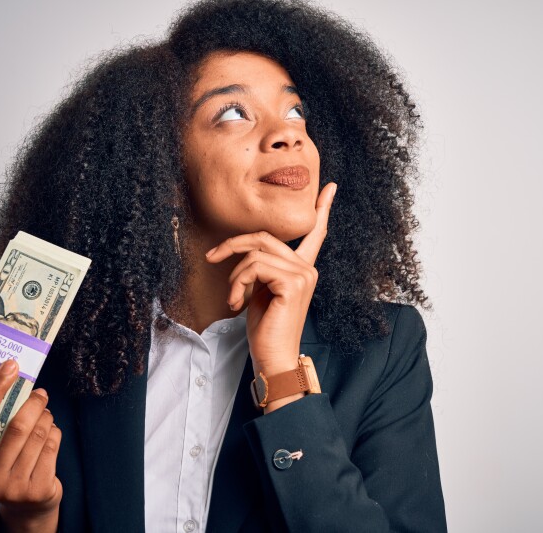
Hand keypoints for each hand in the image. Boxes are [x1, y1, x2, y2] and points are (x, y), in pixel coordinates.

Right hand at [0, 359, 61, 532]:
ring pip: (39, 435)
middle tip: (40, 392)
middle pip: (16, 427)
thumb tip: (11, 380)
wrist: (26, 505)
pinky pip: (52, 446)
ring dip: (46, 418)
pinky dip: (55, 433)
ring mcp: (14, 487)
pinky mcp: (38, 489)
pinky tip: (51, 433)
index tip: (9, 366)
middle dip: (32, 404)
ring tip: (45, 415)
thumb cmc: (8, 466)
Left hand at [206, 182, 335, 382]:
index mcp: (303, 269)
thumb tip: (248, 253)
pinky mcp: (293, 283)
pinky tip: (237, 302)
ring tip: (232, 298)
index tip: (331, 186)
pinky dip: (238, 283)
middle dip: (233, 245)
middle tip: (211, 257)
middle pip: (265, 237)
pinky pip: (255, 267)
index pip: (316, 233)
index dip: (323, 208)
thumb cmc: (266, 328)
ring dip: (234, 275)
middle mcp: (307, 269)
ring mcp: (303, 275)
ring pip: (256, 253)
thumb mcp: (262, 291)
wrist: (273, 357)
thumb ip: (262, 268)